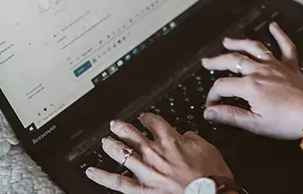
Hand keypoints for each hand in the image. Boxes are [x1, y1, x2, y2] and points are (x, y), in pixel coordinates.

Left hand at [86, 113, 232, 192]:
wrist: (211, 193)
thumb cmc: (211, 175)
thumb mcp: (207, 148)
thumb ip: (193, 139)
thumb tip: (186, 136)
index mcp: (172, 141)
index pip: (155, 122)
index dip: (148, 118)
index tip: (144, 117)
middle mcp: (156, 153)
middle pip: (133, 134)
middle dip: (123, 128)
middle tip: (116, 124)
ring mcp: (147, 171)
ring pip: (122, 153)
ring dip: (111, 145)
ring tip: (104, 141)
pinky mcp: (142, 190)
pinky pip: (117, 182)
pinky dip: (102, 177)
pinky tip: (91, 172)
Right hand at [203, 22, 302, 139]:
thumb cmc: (287, 122)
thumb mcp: (255, 123)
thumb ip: (230, 116)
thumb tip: (209, 112)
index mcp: (250, 86)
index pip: (222, 86)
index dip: (213, 95)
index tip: (211, 105)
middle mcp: (260, 71)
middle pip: (233, 61)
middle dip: (217, 61)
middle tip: (206, 62)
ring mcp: (276, 66)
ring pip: (254, 49)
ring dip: (239, 43)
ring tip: (227, 41)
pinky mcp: (291, 66)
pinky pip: (286, 46)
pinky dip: (280, 35)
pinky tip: (273, 26)